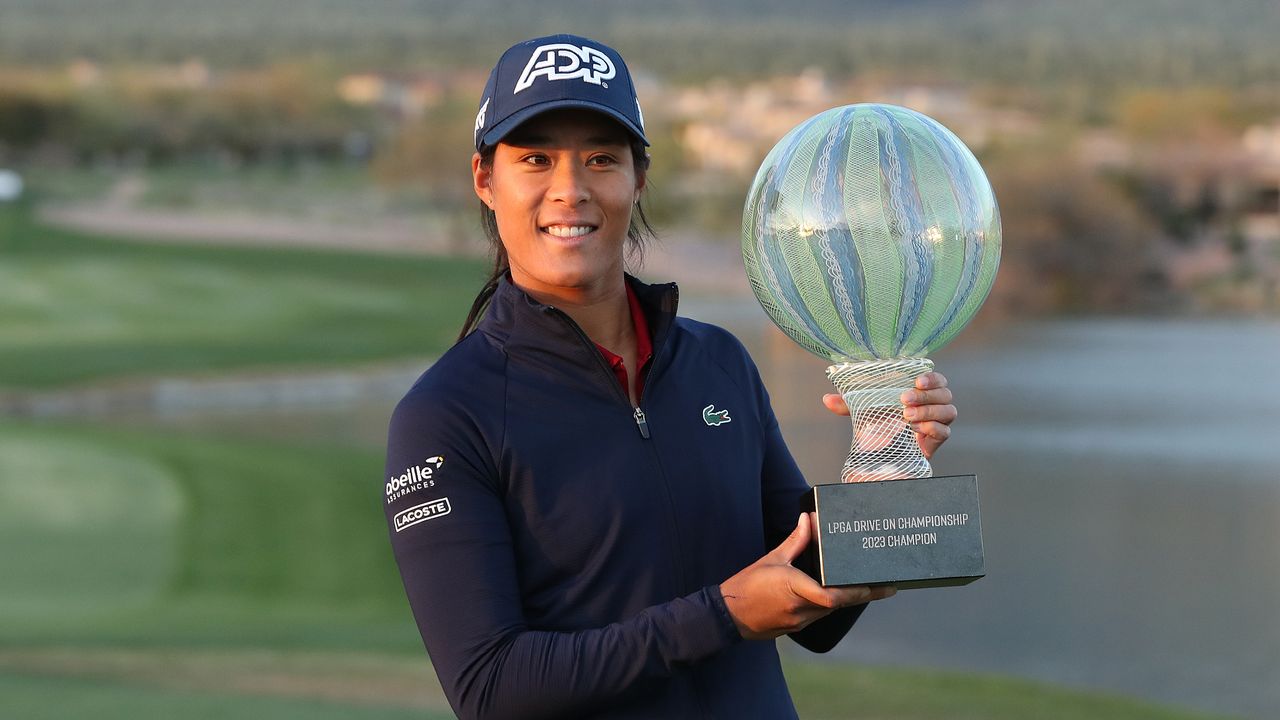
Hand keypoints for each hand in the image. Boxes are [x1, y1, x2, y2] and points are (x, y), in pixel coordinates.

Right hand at [720, 514, 895, 639]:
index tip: (872, 586)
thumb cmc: (747, 585)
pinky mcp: (796, 626)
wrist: (729, 616)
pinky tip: (841, 595)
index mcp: (793, 589)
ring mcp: (799, 621)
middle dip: (862, 594)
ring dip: (849, 599)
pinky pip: (821, 614)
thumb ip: (794, 541)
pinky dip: (833, 604)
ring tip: (869, 588)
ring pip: (831, 610)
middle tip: (886, 586)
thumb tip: (808, 520)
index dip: (854, 592)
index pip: (831, 597)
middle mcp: (800, 609)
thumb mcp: (771, 559)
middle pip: (839, 603)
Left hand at [822, 371, 956, 459]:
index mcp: (921, 391)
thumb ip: (847, 404)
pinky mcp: (937, 440)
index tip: (917, 380)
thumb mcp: (863, 411)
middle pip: (945, 394)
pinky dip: (933, 428)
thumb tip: (827, 399)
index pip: (937, 379)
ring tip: (907, 416)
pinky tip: (917, 429)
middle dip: (926, 396)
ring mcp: (937, 422)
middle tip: (904, 400)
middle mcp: (933, 404)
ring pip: (949, 411)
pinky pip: (945, 432)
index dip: (932, 378)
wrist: (885, 451)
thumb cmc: (880, 423)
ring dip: (929, 411)